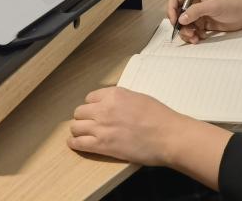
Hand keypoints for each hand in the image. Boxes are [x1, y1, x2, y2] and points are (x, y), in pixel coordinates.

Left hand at [68, 86, 184, 164]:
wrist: (167, 135)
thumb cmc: (159, 116)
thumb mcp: (139, 98)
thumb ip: (122, 100)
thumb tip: (114, 105)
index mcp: (114, 94)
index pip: (90, 97)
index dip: (93, 105)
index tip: (96, 111)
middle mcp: (104, 108)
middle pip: (80, 112)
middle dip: (84, 117)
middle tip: (90, 124)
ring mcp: (101, 127)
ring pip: (75, 127)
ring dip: (78, 130)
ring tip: (83, 134)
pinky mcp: (101, 145)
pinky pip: (78, 143)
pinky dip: (74, 143)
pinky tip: (76, 143)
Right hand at [168, 0, 241, 43]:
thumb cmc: (232, 4)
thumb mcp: (213, 6)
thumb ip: (196, 11)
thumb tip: (181, 19)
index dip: (171, 9)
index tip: (174, 20)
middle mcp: (195, 3)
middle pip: (178, 15)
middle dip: (180, 25)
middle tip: (188, 33)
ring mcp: (199, 15)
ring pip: (185, 26)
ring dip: (187, 33)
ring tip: (195, 38)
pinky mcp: (204, 25)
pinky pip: (193, 31)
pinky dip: (194, 36)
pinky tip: (202, 37)